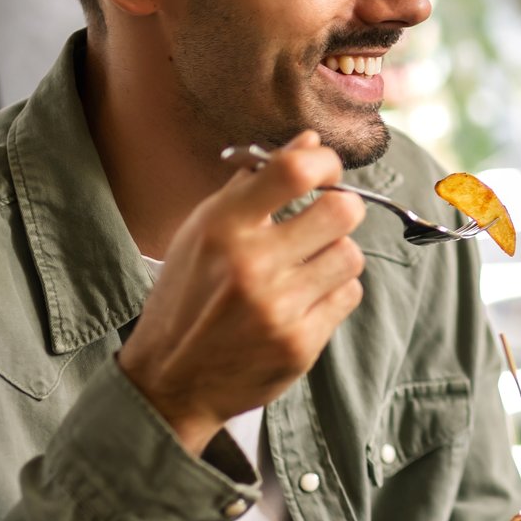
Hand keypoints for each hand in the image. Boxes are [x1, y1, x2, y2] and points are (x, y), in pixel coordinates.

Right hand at [117, 131, 365, 453]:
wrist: (170, 380)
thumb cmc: (188, 295)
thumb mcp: (202, 231)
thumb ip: (254, 185)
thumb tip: (309, 141)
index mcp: (223, 227)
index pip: (294, 170)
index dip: (325, 162)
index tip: (325, 170)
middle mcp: (251, 264)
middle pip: (342, 212)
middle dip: (343, 208)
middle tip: (330, 218)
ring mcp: (278, 307)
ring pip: (350, 256)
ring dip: (336, 256)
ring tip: (310, 266)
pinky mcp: (299, 344)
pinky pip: (348, 296)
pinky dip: (334, 294)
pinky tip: (305, 300)